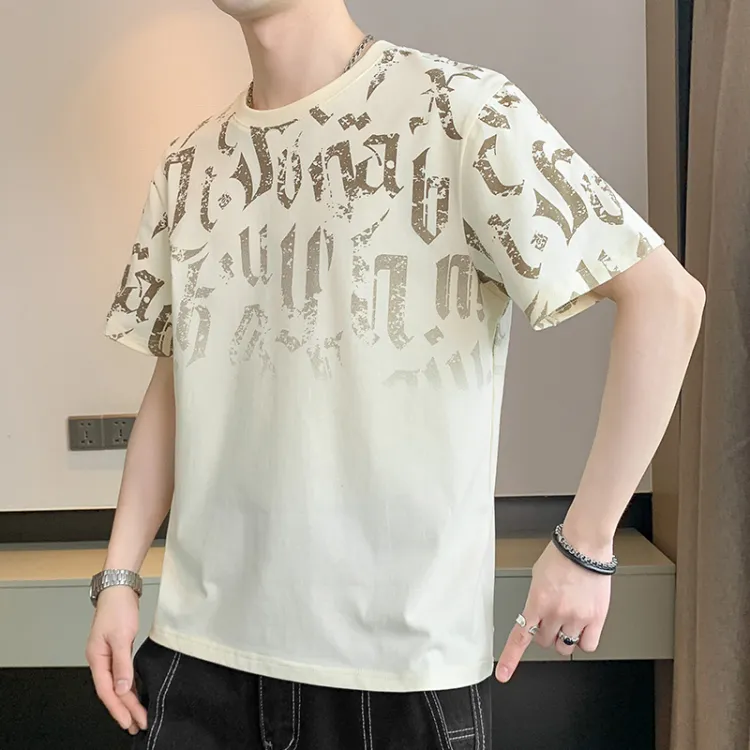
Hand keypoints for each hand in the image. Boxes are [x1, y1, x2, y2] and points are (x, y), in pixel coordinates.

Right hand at [85, 586, 147, 734]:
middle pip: (112, 691)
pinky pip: (121, 675)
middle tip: (138, 725)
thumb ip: (122, 663)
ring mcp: (107, 656)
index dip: (118, 709)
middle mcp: (100, 660)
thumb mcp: (122, 636)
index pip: (106, 691)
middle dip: (125, 710)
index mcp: (96, 658)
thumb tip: (123, 688)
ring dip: (127, 701)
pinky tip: (135, 695)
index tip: (129, 722)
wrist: (119, 589)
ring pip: (117, 685)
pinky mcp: (116, 650)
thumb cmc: (118, 608)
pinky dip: (128, 687)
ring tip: (137, 717)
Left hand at [495, 537, 612, 682]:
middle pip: (544, 641)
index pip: (520, 637)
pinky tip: (582, 627)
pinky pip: (588, 645)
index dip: (511, 659)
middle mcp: (556, 612)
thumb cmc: (561, 556)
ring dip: (563, 636)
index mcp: (537, 601)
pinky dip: (584, 640)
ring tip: (568, 618)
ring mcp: (577, 617)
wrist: (585, 546)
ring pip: (565, 646)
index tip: (503, 674)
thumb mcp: (537, 577)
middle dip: (545, 633)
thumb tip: (536, 614)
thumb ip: (535, 600)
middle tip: (551, 618)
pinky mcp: (596, 618)